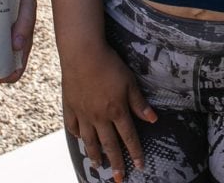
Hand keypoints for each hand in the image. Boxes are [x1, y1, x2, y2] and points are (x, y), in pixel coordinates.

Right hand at [61, 47, 157, 178]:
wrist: (82, 53)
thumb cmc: (109, 65)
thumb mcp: (130, 82)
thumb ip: (139, 102)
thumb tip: (153, 119)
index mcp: (116, 111)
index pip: (128, 137)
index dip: (135, 153)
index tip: (140, 166)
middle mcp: (99, 117)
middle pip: (109, 145)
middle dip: (115, 163)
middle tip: (118, 178)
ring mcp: (83, 113)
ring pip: (89, 140)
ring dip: (94, 155)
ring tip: (98, 166)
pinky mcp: (70, 106)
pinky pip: (72, 126)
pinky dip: (76, 135)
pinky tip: (79, 140)